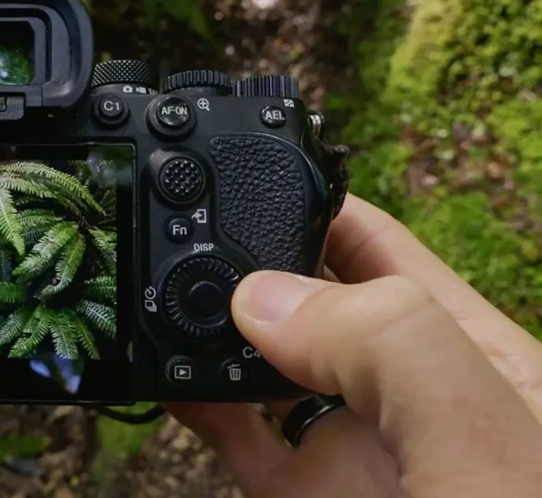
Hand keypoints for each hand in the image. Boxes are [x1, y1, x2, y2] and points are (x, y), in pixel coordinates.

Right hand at [168, 196, 541, 496]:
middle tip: (184, 238)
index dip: (315, 204)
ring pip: (261, 367)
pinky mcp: (302, 495)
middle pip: (309, 300)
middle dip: (248, 264)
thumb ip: (388, 347)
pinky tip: (164, 376)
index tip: (242, 178)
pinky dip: (193, 401)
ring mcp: (349, 446)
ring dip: (209, 332)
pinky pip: (235, 435)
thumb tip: (263, 296)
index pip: (383, 249)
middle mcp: (402, 393)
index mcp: (471, 353)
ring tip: (163, 300)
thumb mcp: (482, 437)